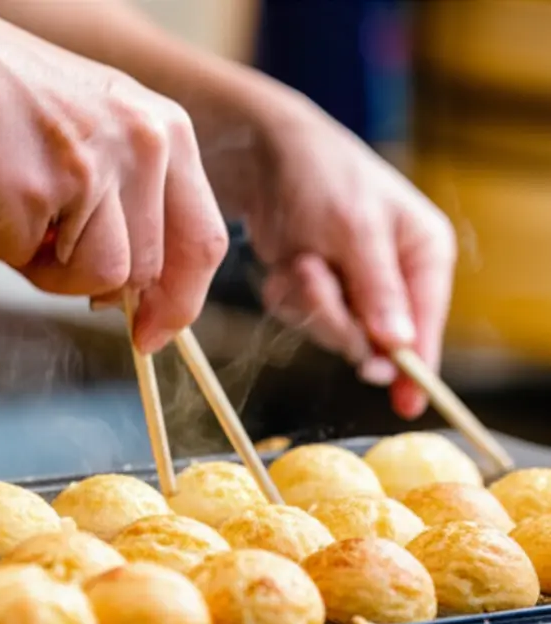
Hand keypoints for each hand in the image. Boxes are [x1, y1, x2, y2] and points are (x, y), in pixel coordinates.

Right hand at [0, 2, 227, 352]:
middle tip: (45, 249)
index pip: (204, 240)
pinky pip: (23, 259)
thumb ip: (130, 199)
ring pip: (95, 279)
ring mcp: (91, 168)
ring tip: (13, 213)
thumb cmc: (5, 97)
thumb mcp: (98, 131)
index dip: (181, 302)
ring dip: (45, 269)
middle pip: (143, 273)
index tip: (151, 334)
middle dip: (90, 283)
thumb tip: (129, 294)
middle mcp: (142, 145)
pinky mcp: (35, 190)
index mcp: (166, 132)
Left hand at [242, 100, 455, 418]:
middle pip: (372, 339)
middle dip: (335, 315)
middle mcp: (395, 275)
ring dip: (307, 299)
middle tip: (312, 272)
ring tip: (299, 254)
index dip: (415, 366)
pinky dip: (287, 294)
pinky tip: (285, 260)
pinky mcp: (317, 290)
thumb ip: (376, 288)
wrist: (261, 156)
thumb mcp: (354, 229)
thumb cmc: (321, 177)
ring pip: (331, 331)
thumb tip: (398, 345)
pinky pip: (302, 317)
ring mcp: (354, 286)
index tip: (406, 403)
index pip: (427, 325)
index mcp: (425, 253)